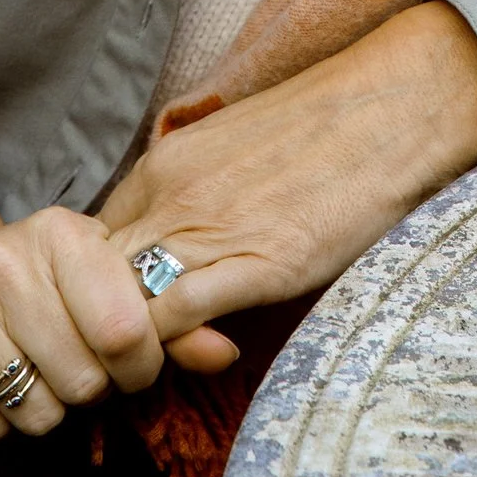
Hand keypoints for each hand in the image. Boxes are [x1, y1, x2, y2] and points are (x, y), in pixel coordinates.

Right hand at [0, 175, 164, 441]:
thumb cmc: (38, 277)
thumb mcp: (100, 271)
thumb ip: (166, 313)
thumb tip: (223, 353)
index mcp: (58, 234)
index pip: (124, 330)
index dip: (141, 365)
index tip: (134, 363)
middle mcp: (1, 265)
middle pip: (84, 381)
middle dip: (94, 389)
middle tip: (79, 365)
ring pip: (38, 413)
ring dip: (49, 408)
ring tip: (38, 369)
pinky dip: (1, 421)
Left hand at [99, 0, 476, 370]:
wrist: (391, 106)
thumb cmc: (322, 129)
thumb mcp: (232, 153)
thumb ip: (191, 198)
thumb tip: (170, 251)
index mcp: (162, 165)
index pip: (85, 247)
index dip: (88, 295)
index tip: (112, 322)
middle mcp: (170, 194)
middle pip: (88, 281)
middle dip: (94, 330)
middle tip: (119, 362)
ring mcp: (209, 228)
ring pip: (122, 306)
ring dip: (128, 349)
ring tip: (154, 370)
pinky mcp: (255, 262)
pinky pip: (177, 318)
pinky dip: (174, 349)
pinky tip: (206, 354)